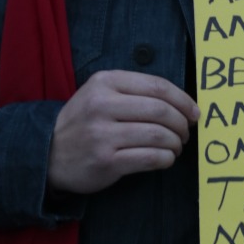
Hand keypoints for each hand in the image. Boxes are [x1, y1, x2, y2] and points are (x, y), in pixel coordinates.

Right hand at [47, 70, 199, 193]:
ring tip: (176, 146)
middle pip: (161, 111)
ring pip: (158, 135)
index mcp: (105, 82)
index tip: (194, 112)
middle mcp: (102, 106)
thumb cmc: (85, 120)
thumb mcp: (101, 93)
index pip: (158, 87)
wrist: (48, 152)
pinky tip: (166, 158)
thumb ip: (135, 91)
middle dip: (182, 123)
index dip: (183, 100)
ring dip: (176, 142)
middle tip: (186, 132)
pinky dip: (165, 158)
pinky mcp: (105, 161)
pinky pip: (149, 158)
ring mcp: (102, 135)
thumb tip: (183, 103)